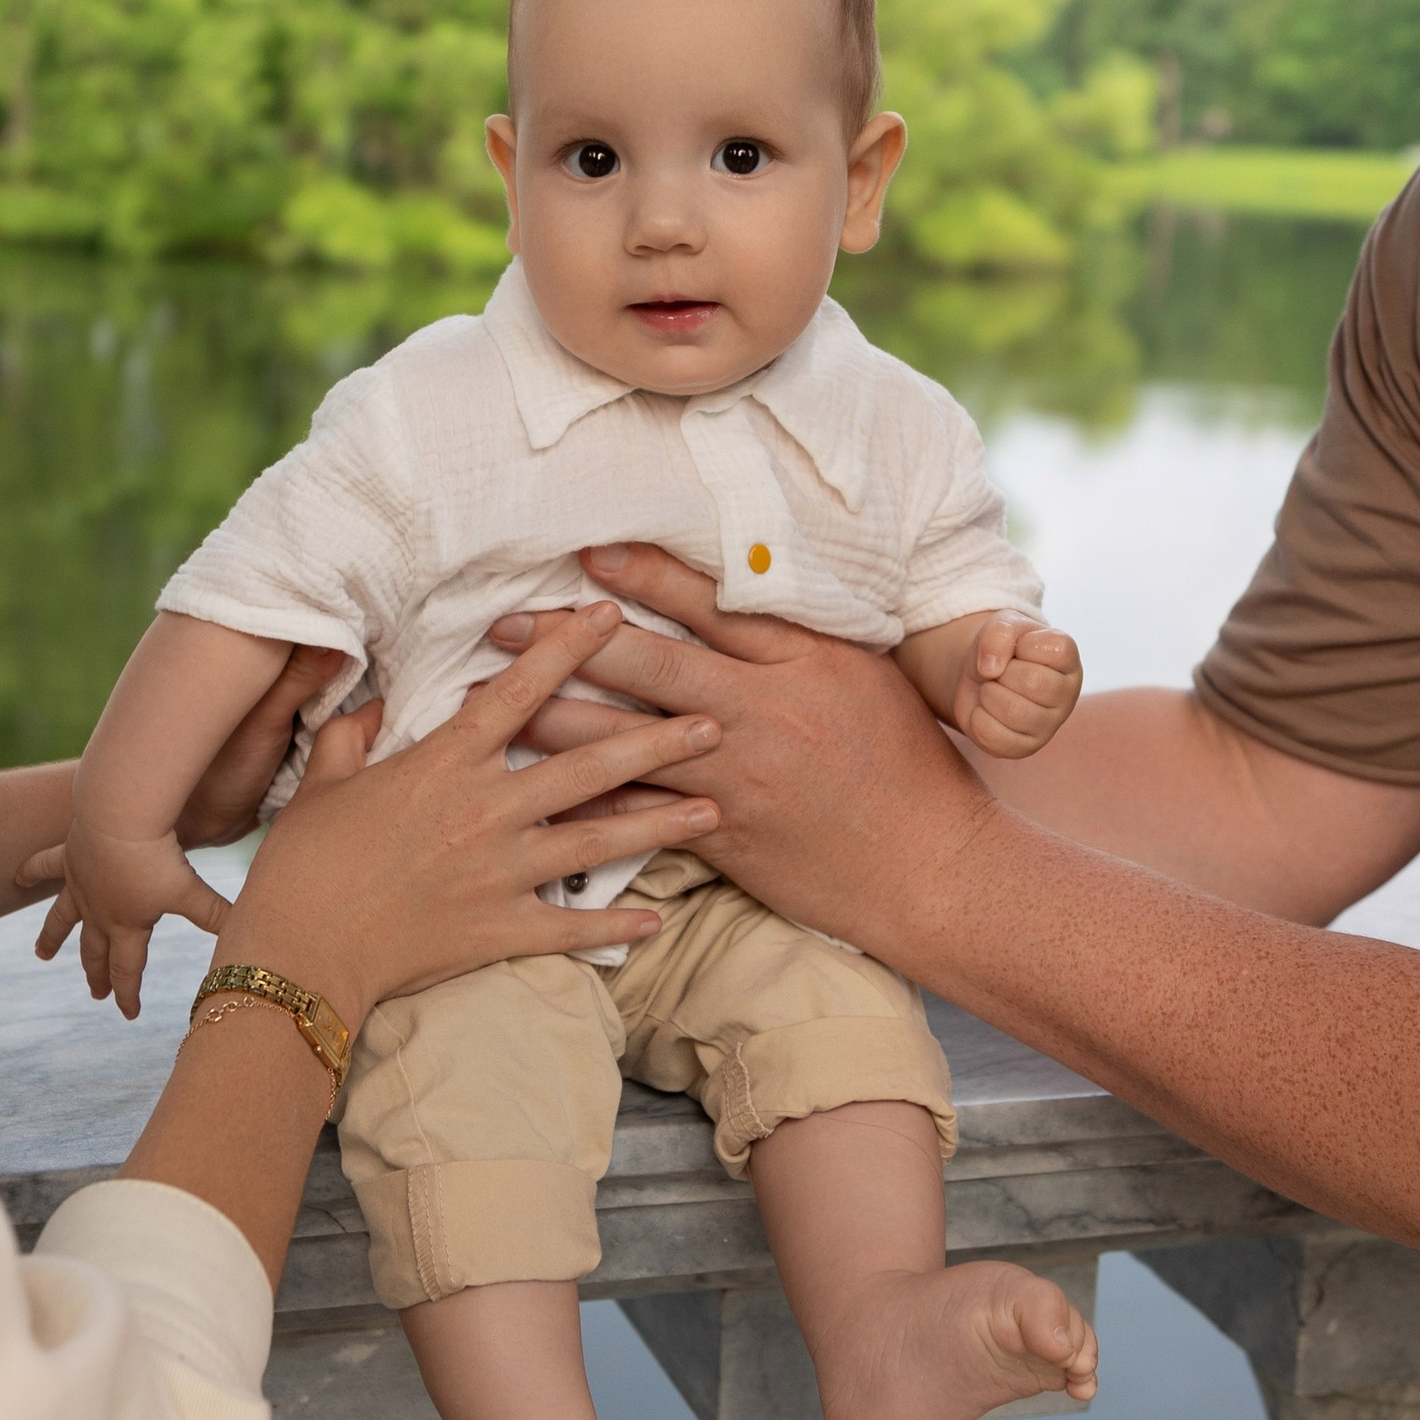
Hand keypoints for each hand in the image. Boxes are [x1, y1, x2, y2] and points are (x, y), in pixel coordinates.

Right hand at [24, 819, 232, 1022]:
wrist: (120, 817)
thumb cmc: (157, 857)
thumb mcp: (189, 889)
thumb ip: (215, 914)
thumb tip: (248, 934)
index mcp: (128, 925)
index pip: (128, 970)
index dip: (129, 994)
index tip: (129, 1014)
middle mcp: (98, 911)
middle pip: (96, 951)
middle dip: (98, 975)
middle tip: (96, 993)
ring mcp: (79, 885)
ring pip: (63, 918)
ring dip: (53, 938)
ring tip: (42, 955)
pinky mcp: (69, 856)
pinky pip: (45, 866)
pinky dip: (31, 872)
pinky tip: (17, 877)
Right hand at [209, 603, 725, 1037]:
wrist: (301, 951)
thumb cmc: (303, 864)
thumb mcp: (322, 782)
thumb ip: (354, 735)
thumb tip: (375, 705)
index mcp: (446, 764)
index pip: (521, 693)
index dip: (569, 650)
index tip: (612, 619)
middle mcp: (487, 810)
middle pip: (589, 765)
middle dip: (658, 740)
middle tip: (714, 723)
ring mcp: (503, 873)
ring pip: (600, 841)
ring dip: (661, 823)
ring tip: (714, 809)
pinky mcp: (503, 930)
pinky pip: (573, 925)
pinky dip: (616, 922)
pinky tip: (658, 917)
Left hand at [486, 547, 994, 968]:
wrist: (930, 867)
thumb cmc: (906, 764)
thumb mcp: (867, 675)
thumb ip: (799, 636)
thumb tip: (738, 587)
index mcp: (803, 660)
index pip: (710, 602)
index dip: (642, 572)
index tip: (585, 552)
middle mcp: (763, 712)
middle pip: (647, 664)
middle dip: (566, 643)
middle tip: (501, 624)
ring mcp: (736, 778)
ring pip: (624, 741)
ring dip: (549, 719)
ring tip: (489, 701)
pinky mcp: (721, 837)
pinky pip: (637, 816)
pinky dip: (581, 802)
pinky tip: (530, 790)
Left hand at [954, 615, 1082, 759]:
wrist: (979, 676)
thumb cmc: (1001, 649)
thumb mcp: (1002, 625)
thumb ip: (1000, 632)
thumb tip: (991, 670)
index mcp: (1068, 660)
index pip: (1057, 650)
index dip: (1025, 645)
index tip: (1019, 647)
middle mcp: (1066, 694)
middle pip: (1033, 683)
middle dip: (1003, 672)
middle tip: (1000, 672)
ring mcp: (1048, 725)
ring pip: (1014, 712)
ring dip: (989, 695)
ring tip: (992, 690)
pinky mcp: (1025, 747)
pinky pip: (996, 738)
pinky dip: (978, 719)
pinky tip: (985, 710)